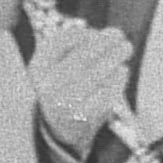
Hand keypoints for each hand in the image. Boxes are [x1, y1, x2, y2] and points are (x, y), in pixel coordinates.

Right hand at [28, 25, 131, 150]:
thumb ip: (68, 47)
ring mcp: (64, 104)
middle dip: (104, 43)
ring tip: (125, 48)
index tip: (97, 31)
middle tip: (119, 34)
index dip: (82, 34)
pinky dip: (117, 79)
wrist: (57, 131)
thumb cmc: (60, 89)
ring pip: (95, 74)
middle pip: (81, 57)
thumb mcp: (52, 67)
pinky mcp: (83, 118)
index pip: (59, 43)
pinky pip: (105, 94)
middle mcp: (47, 88)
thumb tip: (100, 35)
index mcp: (37, 70)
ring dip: (114, 58)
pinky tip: (122, 70)